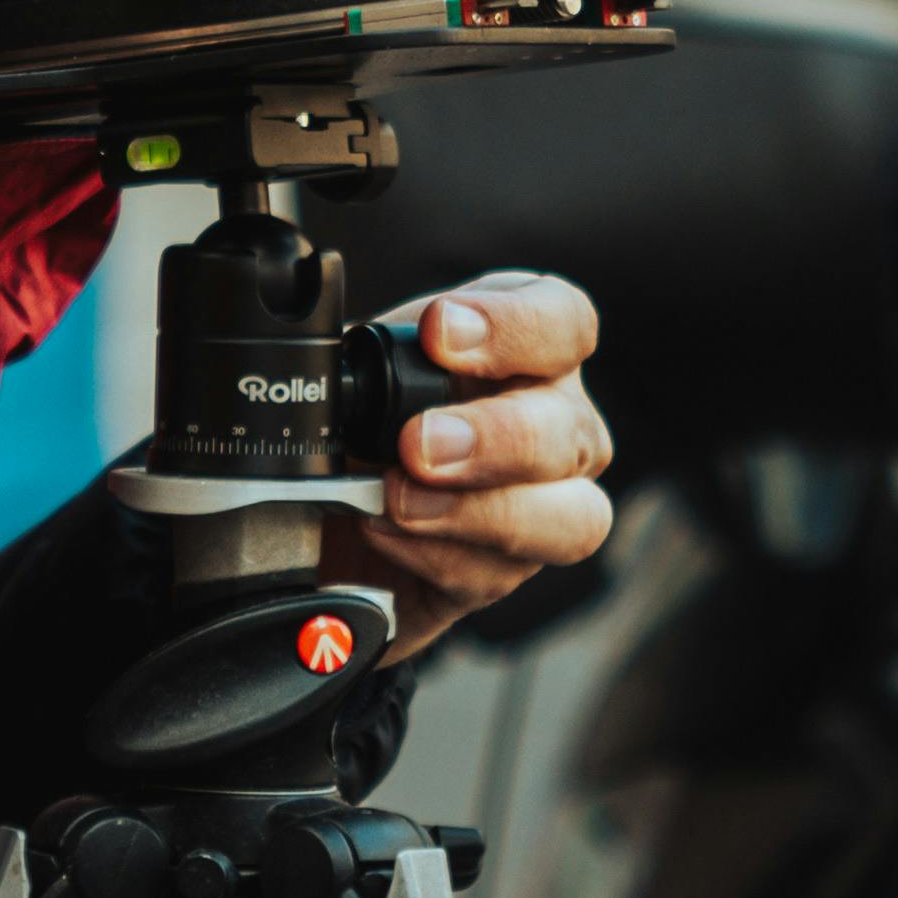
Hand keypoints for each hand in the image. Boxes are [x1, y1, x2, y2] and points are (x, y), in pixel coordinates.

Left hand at [333, 271, 613, 658]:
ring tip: (400, 502)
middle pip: (573, 431)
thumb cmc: (361, 421)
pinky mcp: (505, 574)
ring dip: (480, 512)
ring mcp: (548, 509)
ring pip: (571, 520)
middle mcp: (557, 427)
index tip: (439, 332)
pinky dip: (432, 556)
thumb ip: (365, 359)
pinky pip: (496, 576)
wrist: (324, 510)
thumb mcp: (357, 371)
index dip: (513, 324)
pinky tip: (382, 535)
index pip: (564, 321)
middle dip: (496, 438)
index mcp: (528, 353)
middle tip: (419, 445)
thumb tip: (335, 371)